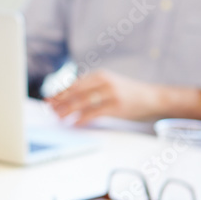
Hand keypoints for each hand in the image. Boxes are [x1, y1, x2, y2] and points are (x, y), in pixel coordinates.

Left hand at [47, 70, 200, 124]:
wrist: (152, 97)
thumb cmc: (127, 93)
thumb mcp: (108, 85)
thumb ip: (91, 89)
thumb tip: (69, 99)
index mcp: (99, 75)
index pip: (74, 84)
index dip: (59, 93)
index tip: (48, 100)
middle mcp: (103, 81)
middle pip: (75, 92)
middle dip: (60, 102)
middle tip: (49, 110)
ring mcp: (110, 93)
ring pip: (82, 102)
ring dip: (68, 111)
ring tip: (58, 118)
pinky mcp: (116, 106)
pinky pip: (94, 113)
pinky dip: (82, 119)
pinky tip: (74, 123)